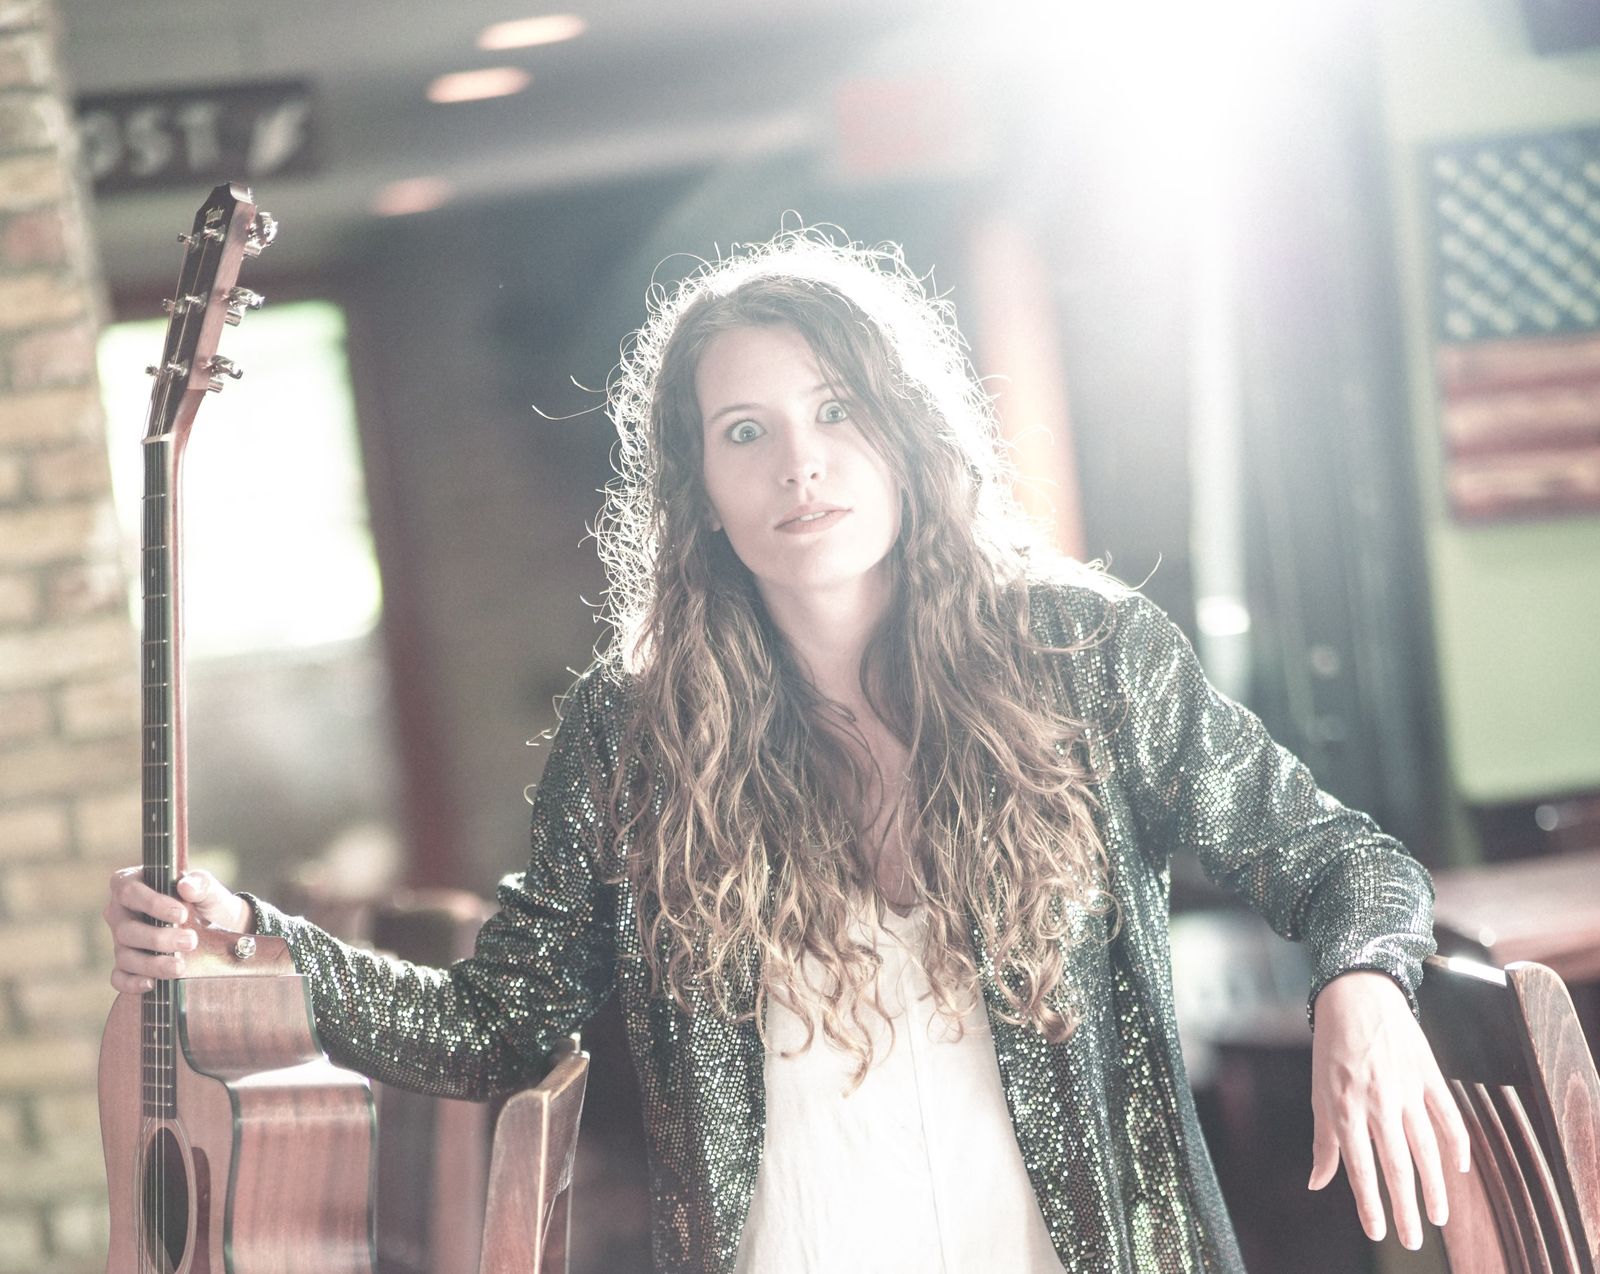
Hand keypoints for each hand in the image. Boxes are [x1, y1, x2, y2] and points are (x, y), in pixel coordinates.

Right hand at [103, 867, 253, 993]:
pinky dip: (132, 983)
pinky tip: (152, 984)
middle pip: (126, 929)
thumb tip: (186, 887)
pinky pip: (119, 978)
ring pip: (125, 955)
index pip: (130, 891)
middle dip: (158, 939)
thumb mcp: (209, 889)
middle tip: (190, 942)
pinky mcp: (127, 965)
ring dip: (152, 964)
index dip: (152, 903)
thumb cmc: (205, 902)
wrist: (218, 927)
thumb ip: (201, 883)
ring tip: (180, 967)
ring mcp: (120, 941)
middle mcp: (120, 913)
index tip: (181, 914)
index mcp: (132, 884)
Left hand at [1307, 970, 1470, 1248]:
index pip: (1359, 1168)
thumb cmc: (1332, 1048)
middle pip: (1397, 1166)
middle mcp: (1377, 1103)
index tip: (1378, 1233)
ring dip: (1435, 1187)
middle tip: (1414, 1240)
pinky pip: (1448, 1115)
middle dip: (1405, 1208)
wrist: (1357, 995)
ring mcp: (1406, 1089)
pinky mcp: (1428, 1075)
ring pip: (1426, 1148)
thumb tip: (1317, 1183)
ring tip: (1439, 1217)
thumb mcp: (1319, 1093)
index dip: (1369, 1204)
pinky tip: (1460, 1167)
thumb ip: (1323, 1142)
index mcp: (1345, 1108)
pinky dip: (1457, 1143)